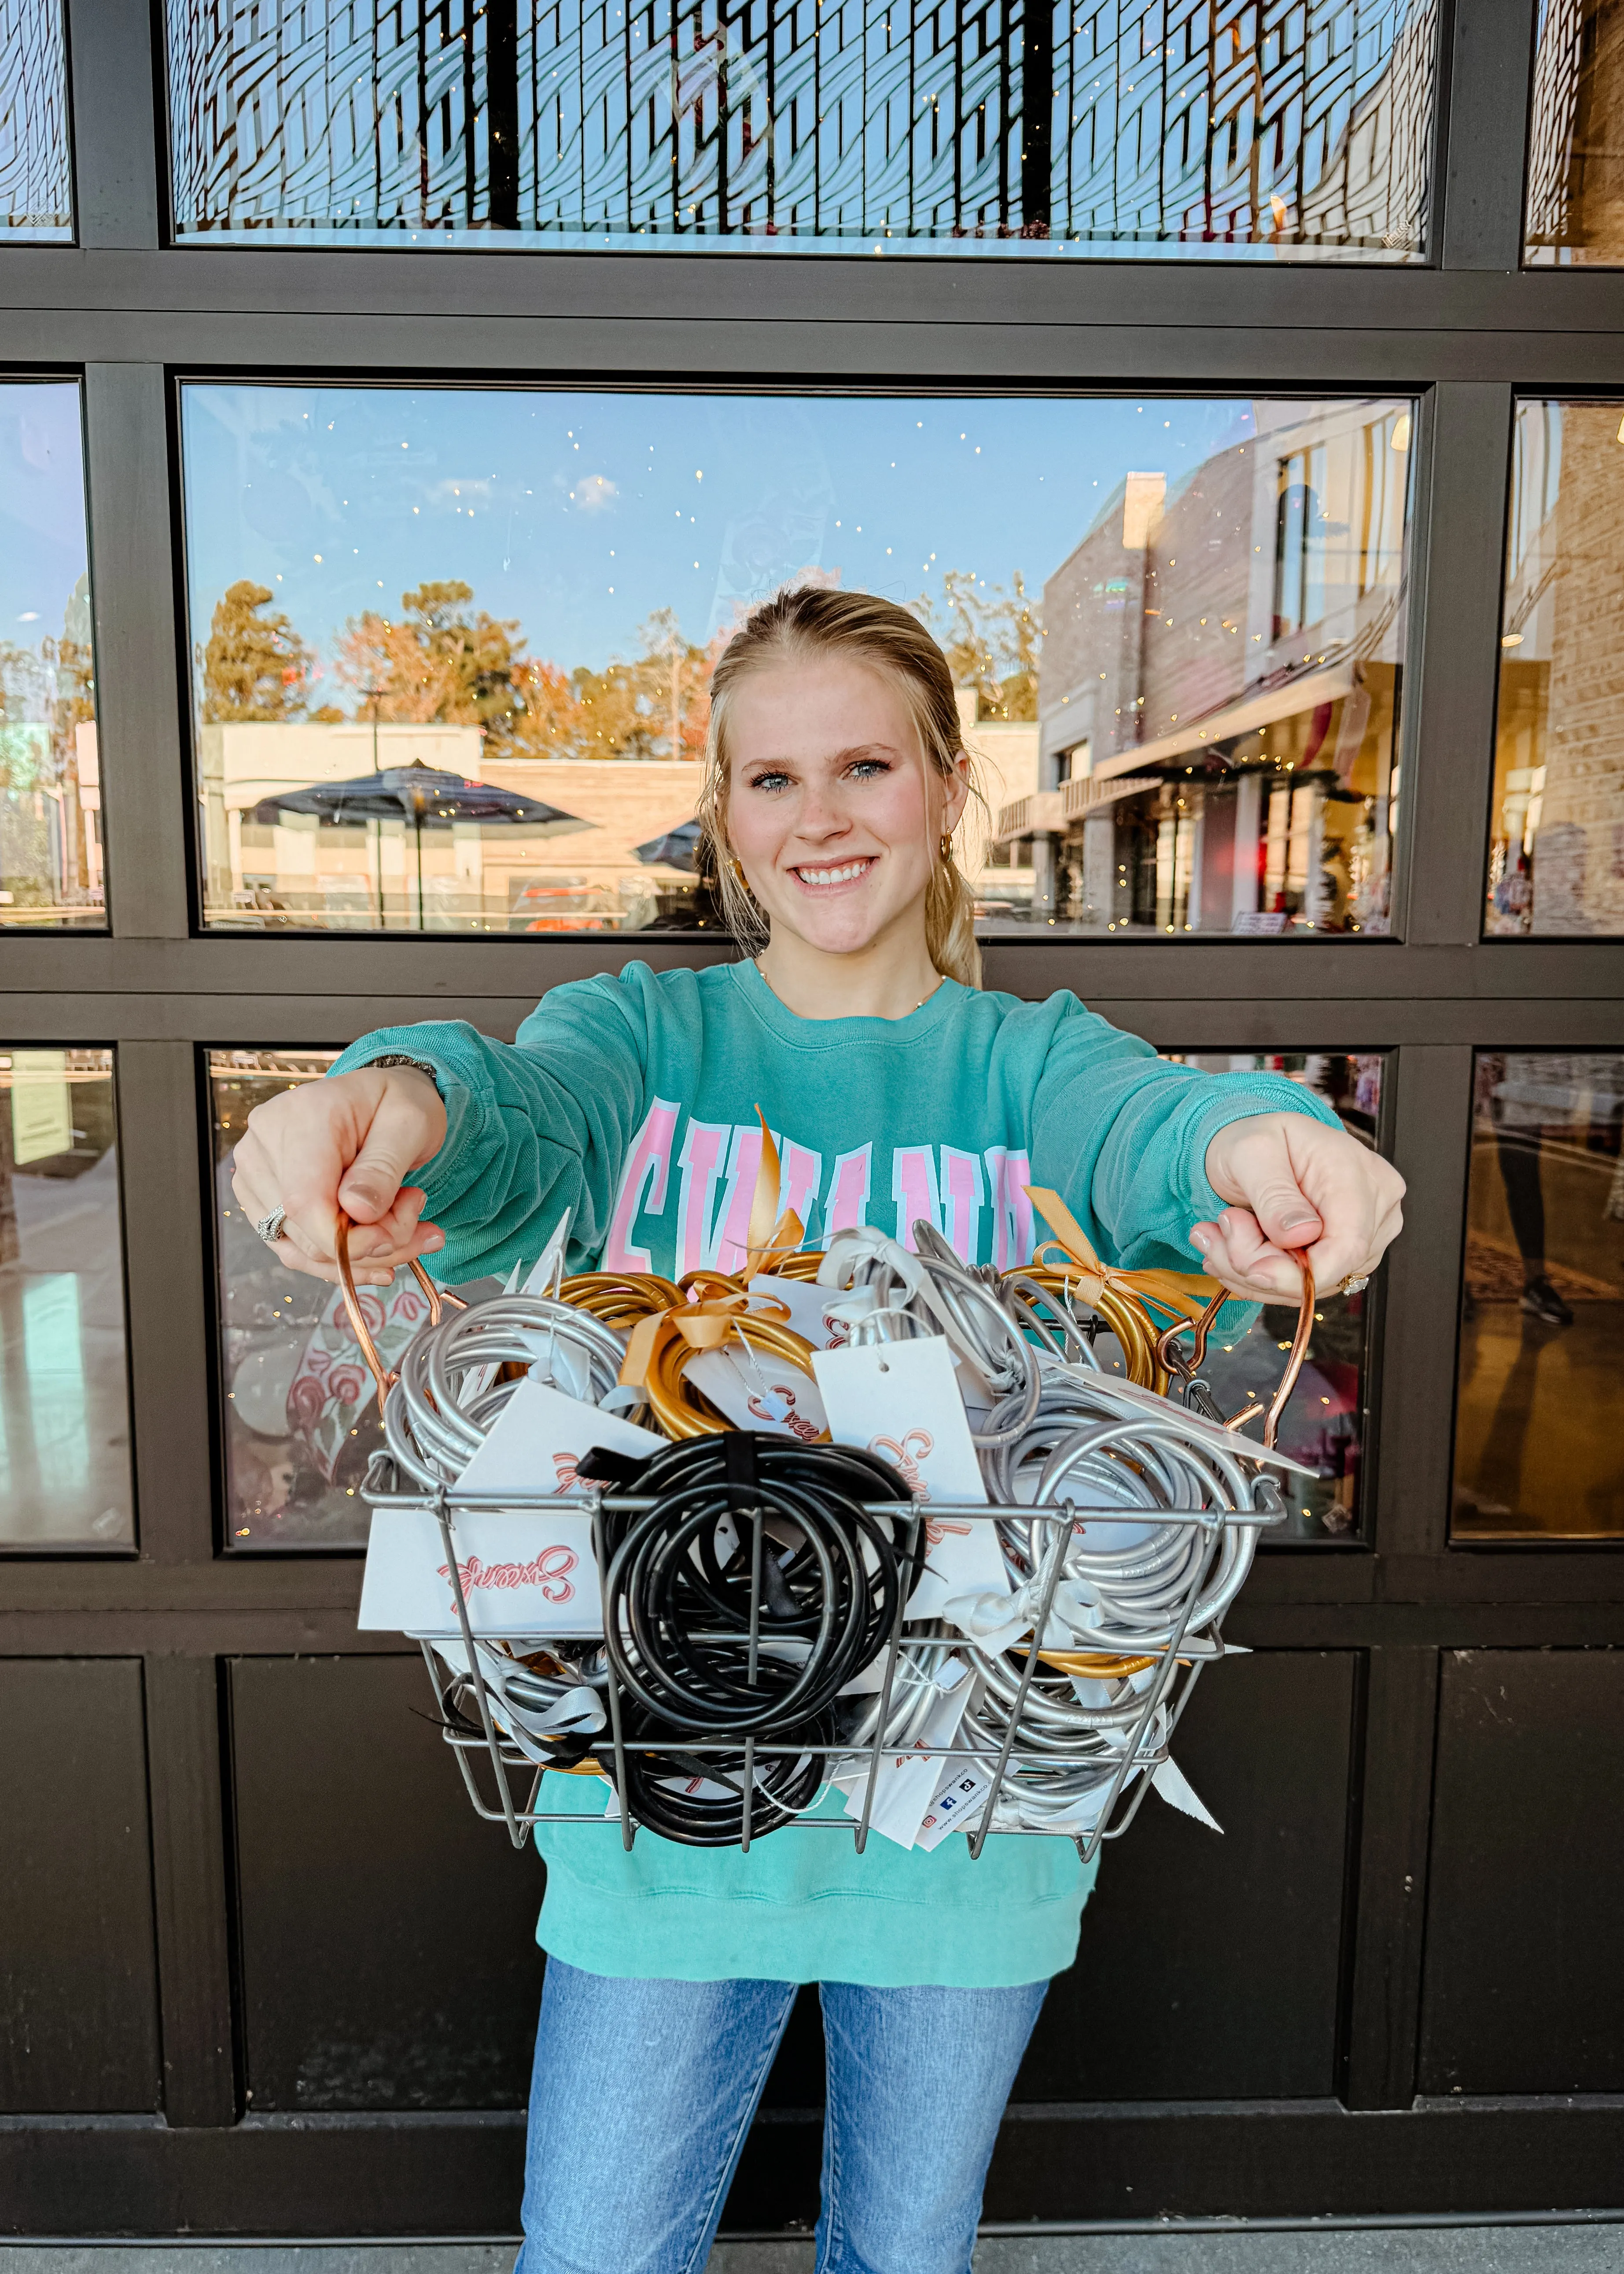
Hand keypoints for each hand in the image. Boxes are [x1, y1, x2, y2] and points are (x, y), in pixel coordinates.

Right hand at [230, 1064, 448, 1286]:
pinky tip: (380, 1245)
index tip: (395, 1235)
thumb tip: (357, 1211)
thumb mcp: (410, 1123)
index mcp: (300, 1118)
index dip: (349, 1239)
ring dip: (360, 1255)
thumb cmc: (396, 1104)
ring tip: (405, 1226)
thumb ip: (383, 1168)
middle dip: (369, 1244)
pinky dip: (341, 1258)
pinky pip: (295, 1250)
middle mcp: (263, 1145)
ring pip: (300, 1249)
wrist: (379, 1098)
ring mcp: (254, 1174)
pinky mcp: (260, 1198)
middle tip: (414, 1215)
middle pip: (304, 1231)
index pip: (304, 1202)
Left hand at [1194, 1112, 1403, 1302]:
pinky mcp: (1343, 1259)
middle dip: (1260, 1264)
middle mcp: (1374, 1210)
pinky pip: (1301, 1286)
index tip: (1251, 1270)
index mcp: (1360, 1175)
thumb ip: (1275, 1194)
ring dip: (1251, 1271)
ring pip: (1309, 1285)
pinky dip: (1259, 1274)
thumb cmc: (1256, 1141)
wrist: (1255, 1150)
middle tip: (1220, 1229)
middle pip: (1326, 1270)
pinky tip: (1232, 1246)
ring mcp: (1364, 1238)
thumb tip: (1300, 1235)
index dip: (1300, 1274)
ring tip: (1220, 1232)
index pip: (1347, 1246)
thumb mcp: (1252, 1151)